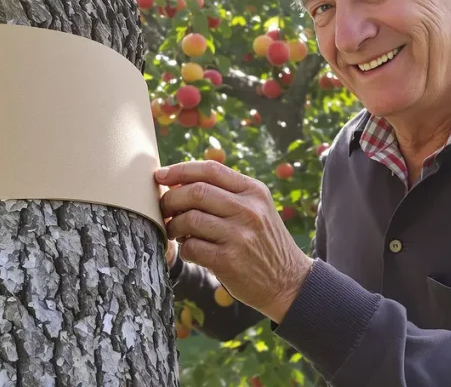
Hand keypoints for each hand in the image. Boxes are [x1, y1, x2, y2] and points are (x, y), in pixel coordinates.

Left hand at [156, 160, 313, 322]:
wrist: (289, 282)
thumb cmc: (263, 243)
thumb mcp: (257, 209)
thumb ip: (227, 194)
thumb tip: (179, 183)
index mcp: (254, 191)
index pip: (211, 169)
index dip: (180, 170)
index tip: (161, 175)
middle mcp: (248, 210)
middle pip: (195, 192)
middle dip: (171, 198)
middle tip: (164, 208)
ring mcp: (240, 236)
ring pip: (189, 219)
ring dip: (174, 225)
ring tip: (175, 231)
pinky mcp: (229, 261)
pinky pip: (192, 247)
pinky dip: (184, 249)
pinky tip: (191, 251)